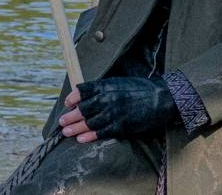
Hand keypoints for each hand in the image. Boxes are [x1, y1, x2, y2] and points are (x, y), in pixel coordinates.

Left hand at [58, 77, 176, 142]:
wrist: (160, 98)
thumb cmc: (138, 89)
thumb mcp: (117, 82)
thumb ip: (101, 88)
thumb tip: (85, 94)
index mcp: (105, 86)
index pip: (82, 92)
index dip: (73, 98)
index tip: (67, 104)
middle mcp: (107, 99)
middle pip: (83, 109)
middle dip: (70, 116)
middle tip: (62, 122)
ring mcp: (113, 114)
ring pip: (89, 123)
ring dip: (76, 128)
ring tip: (66, 132)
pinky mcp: (121, 126)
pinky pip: (102, 133)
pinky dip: (90, 136)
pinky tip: (81, 139)